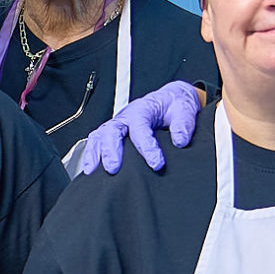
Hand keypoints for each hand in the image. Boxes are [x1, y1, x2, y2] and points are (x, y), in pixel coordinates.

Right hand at [78, 81, 202, 175]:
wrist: (170, 101)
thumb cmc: (174, 106)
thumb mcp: (185, 109)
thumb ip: (183, 124)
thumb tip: (179, 140)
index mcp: (143, 109)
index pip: (140, 127)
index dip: (147, 146)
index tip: (156, 163)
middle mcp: (125, 117)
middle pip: (111, 131)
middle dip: (110, 150)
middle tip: (113, 168)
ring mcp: (117, 126)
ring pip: (99, 137)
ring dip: (94, 154)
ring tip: (92, 171)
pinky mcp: (112, 135)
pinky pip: (96, 143)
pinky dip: (90, 156)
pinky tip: (89, 171)